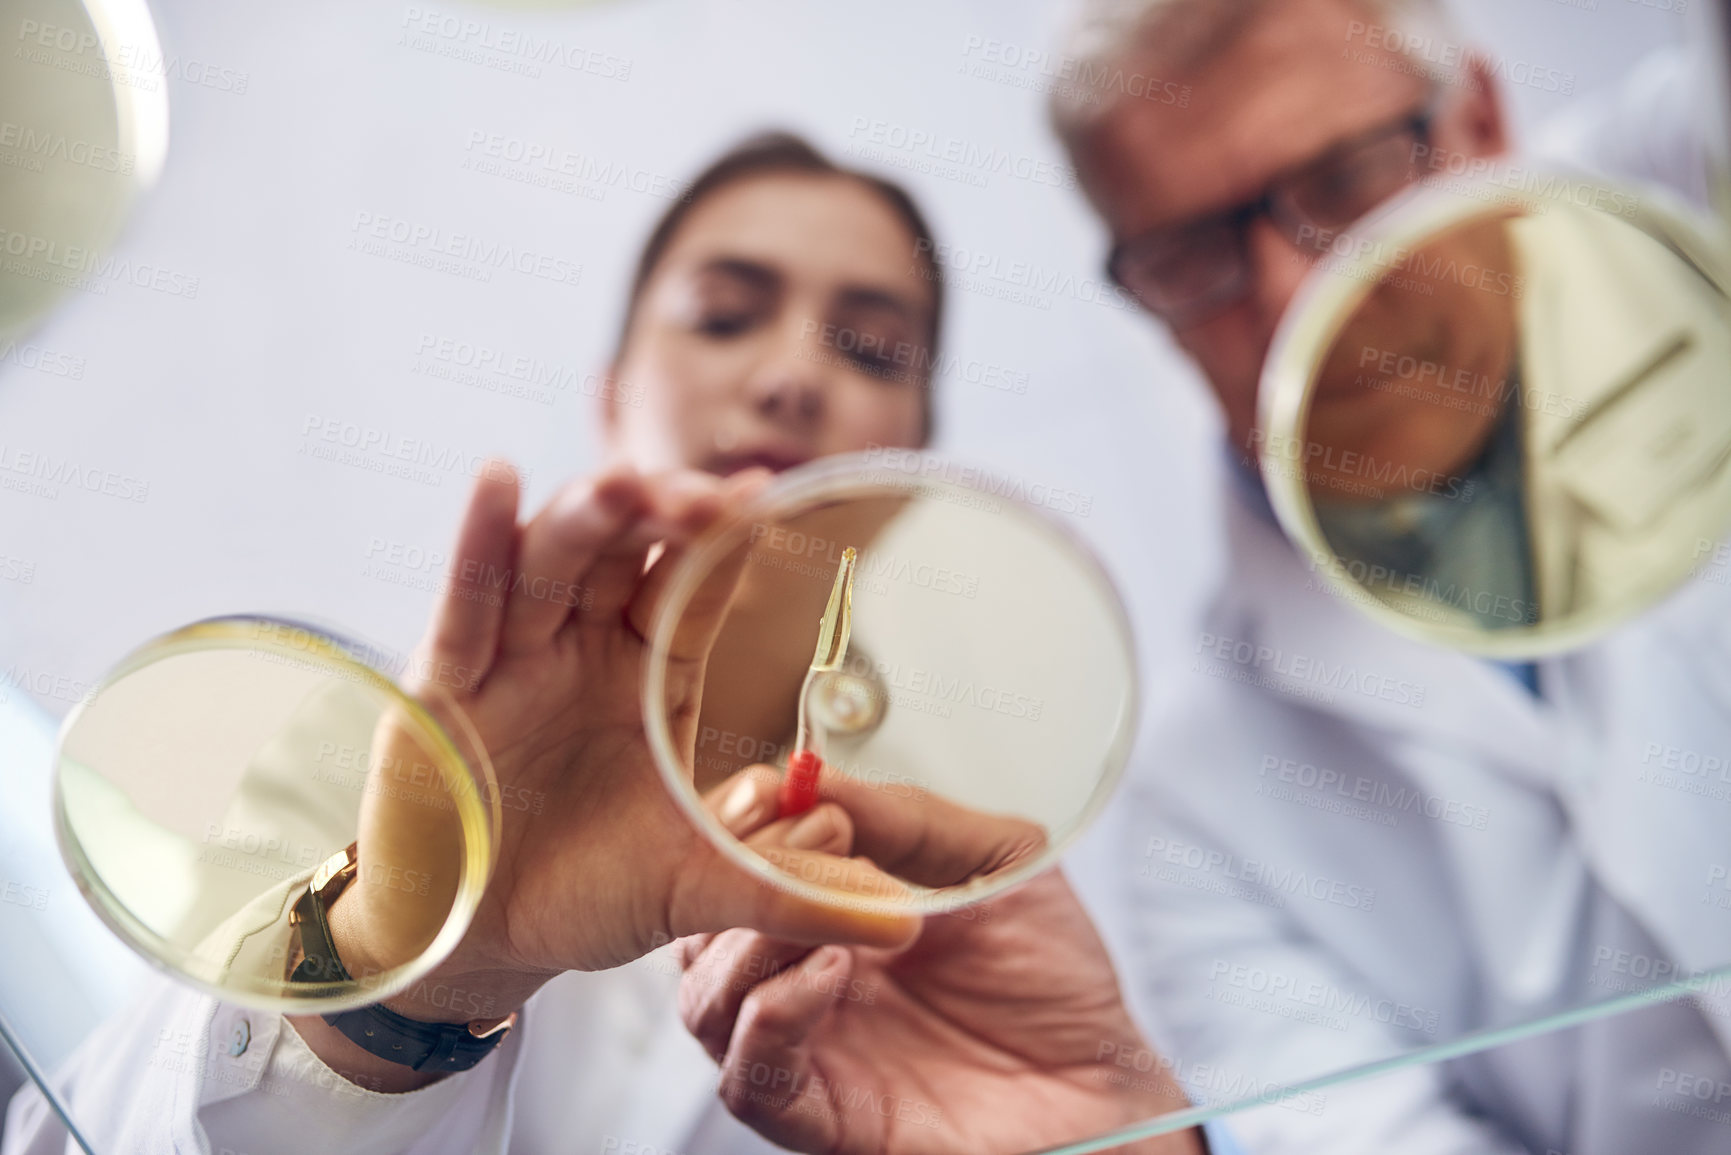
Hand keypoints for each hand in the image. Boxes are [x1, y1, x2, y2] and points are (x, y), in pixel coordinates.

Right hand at [295, 463, 919, 1088]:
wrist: (476, 943)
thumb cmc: (582, 894)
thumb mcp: (697, 890)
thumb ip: (793, 895)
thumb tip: (907, 926)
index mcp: (649, 672)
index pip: (691, 585)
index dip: (723, 540)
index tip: (766, 496)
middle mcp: (584, 646)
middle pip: (624, 551)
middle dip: (662, 512)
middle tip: (706, 494)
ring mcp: (513, 657)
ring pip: (549, 561)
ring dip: (584, 516)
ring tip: (622, 483)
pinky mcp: (445, 683)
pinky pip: (464, 603)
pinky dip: (476, 541)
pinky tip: (496, 482)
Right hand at [680, 814, 1202, 1152]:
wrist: (1098, 1082)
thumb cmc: (1048, 976)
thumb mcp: (995, 861)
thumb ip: (907, 819)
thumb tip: (817, 775)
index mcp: (825, 913)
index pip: (734, 864)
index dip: (737, 823)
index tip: (776, 787)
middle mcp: (798, 978)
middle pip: (698, 927)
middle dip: (737, 873)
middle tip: (808, 837)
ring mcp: (804, 1048)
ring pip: (705, 998)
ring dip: (751, 941)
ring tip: (833, 912)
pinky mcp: (821, 1117)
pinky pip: (749, 1076)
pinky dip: (774, 1015)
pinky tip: (834, 971)